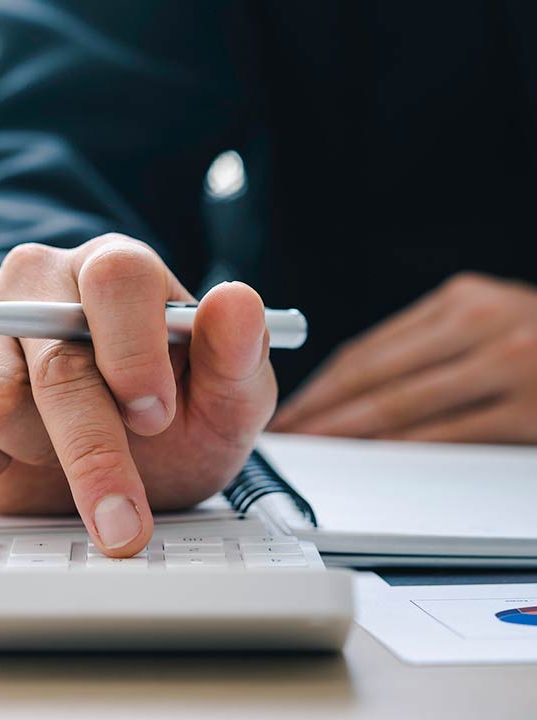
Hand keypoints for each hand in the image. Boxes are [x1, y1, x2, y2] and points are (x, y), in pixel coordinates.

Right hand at [0, 235, 276, 556]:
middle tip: (123, 524)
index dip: (134, 352)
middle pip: (55, 363)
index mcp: (112, 267)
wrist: (81, 452)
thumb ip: (235, 359)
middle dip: (94, 455)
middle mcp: (35, 277)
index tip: (155, 419)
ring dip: (34, 450)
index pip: (116, 277)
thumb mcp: (218, 404)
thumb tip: (236, 304)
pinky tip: (5, 452)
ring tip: (56, 450)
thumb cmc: (155, 420)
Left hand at [270, 272, 536, 442]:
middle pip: (375, 375)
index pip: (370, 348)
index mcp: (465, 301)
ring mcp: (512, 366)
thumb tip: (353, 387)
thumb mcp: (492, 321)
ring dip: (349, 432)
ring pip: (403, 405)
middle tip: (284, 434)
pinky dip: (402, 448)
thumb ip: (433, 343)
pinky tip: (373, 459)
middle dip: (322, 410)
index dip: (321, 383)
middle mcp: (485, 324)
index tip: (288, 406)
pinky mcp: (531, 411)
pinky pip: (449, 433)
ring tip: (315, 450)